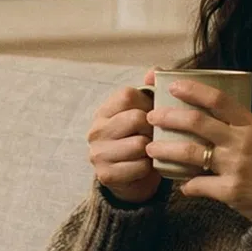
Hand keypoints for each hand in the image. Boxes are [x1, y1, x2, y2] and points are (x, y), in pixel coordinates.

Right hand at [87, 69, 162, 203]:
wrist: (130, 179)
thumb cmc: (140, 139)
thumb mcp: (144, 112)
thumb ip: (150, 89)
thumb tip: (154, 71)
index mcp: (104, 111)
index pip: (127, 95)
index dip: (147, 103)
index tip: (152, 115)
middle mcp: (96, 130)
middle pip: (136, 118)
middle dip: (153, 128)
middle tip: (155, 136)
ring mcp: (98, 153)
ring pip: (139, 144)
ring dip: (152, 150)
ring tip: (152, 152)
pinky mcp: (106, 175)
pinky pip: (139, 167)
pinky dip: (149, 168)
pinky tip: (146, 167)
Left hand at [147, 80, 251, 221]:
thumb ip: (236, 126)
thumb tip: (205, 114)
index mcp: (250, 124)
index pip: (218, 99)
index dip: (193, 90)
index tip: (173, 86)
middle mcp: (242, 142)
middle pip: (197, 122)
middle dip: (168, 117)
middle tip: (152, 117)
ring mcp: (236, 166)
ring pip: (190, 152)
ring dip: (165, 149)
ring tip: (151, 148)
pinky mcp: (231, 190)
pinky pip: (197, 185)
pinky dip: (185, 185)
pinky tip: (181, 185)